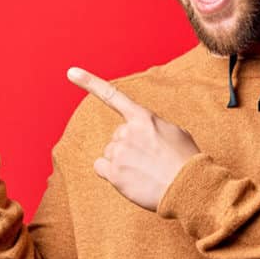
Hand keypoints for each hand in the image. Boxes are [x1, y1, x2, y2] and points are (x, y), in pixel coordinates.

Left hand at [67, 67, 200, 211]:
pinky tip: (130, 178)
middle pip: (117, 137)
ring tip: (145, 171)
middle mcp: (127, 132)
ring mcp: (119, 152)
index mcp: (143, 118)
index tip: (71, 73)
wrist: (188, 186)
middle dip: (130, 147)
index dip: (89, 83)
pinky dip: (111, 173)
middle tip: (150, 160)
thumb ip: (152, 126)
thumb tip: (144, 132)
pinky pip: (101, 167)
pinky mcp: (114, 173)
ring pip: (110, 154)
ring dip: (122, 162)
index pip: (112, 96)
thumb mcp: (174, 132)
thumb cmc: (185, 160)